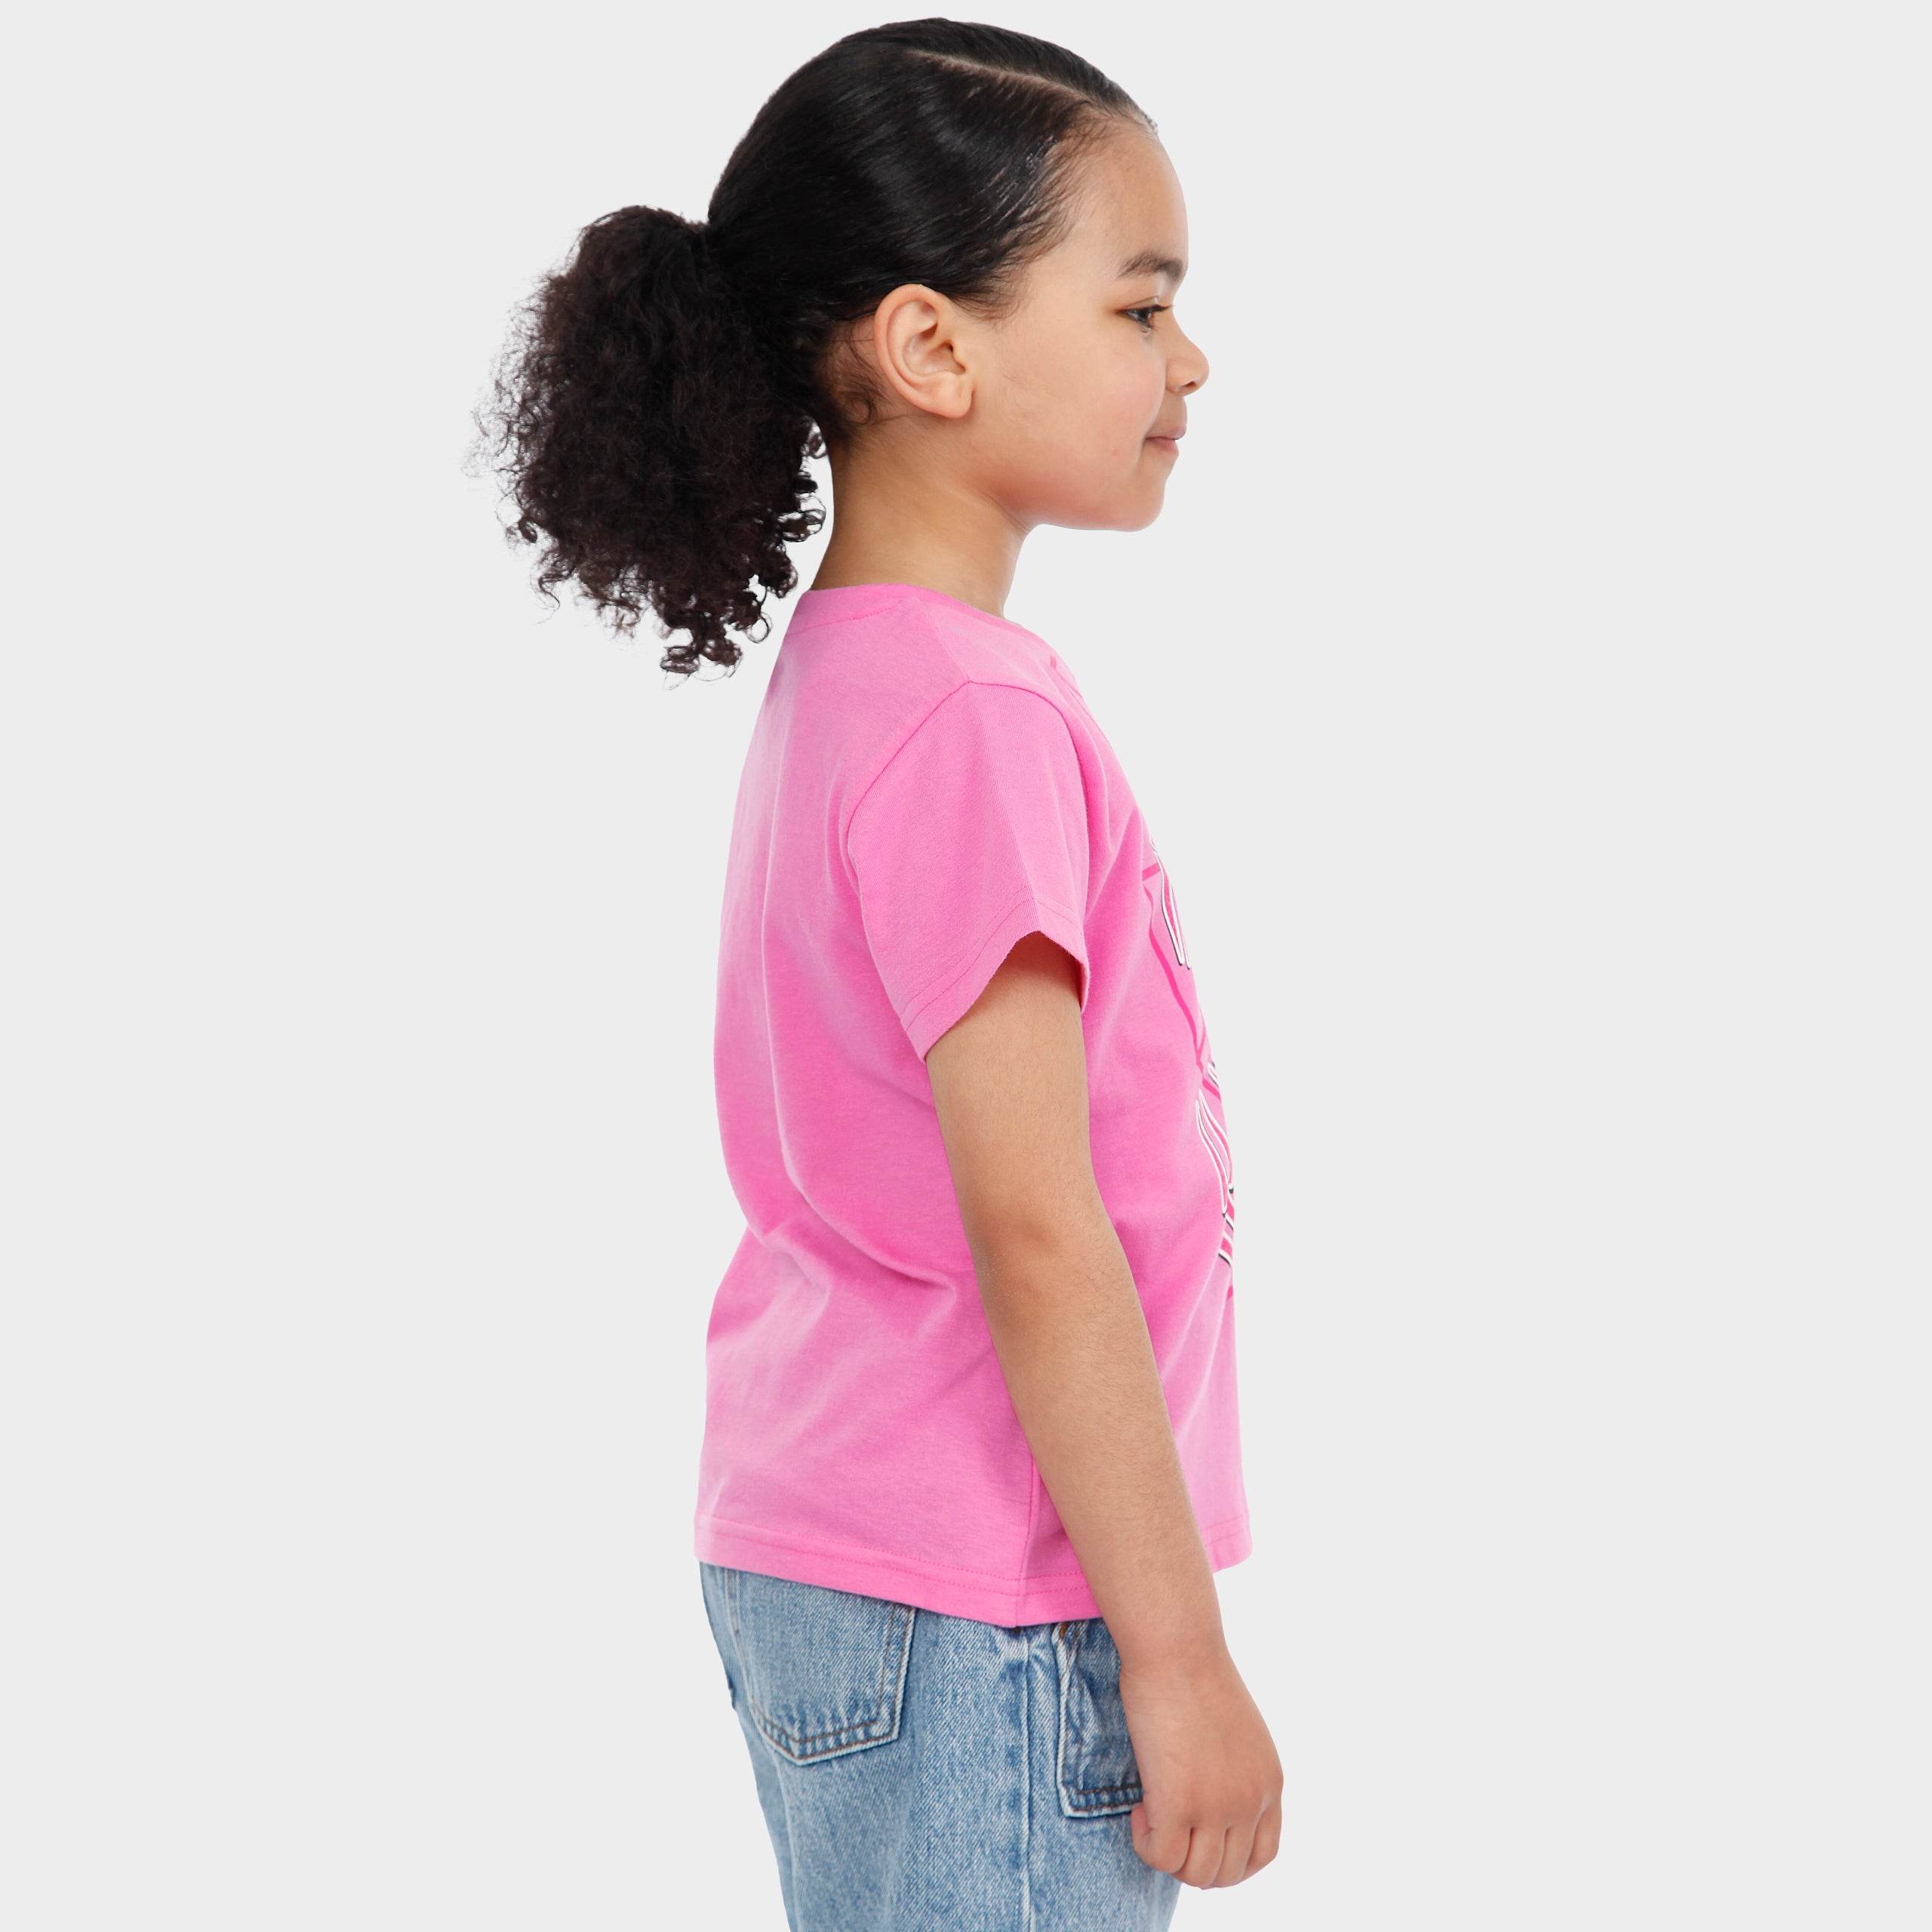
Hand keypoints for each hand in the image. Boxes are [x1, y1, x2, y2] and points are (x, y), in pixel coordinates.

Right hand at [1118, 1642, 1283, 1887]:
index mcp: (1269, 1782)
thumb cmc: (1193, 1673)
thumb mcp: (1236, 1730)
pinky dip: (1145, 1844)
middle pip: (1227, 1873)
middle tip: (1166, 1824)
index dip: (1228, 1860)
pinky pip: (1161, 1857)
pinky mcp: (1179, 1804)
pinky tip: (1139, 1808)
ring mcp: (1218, 1807)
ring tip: (1150, 1810)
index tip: (1198, 1838)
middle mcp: (1251, 1801)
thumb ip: (1235, 1771)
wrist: (1176, 1647)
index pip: (1262, 1855)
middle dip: (1193, 1860)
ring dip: (1167, 1854)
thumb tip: (1209, 1806)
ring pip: (1195, 1874)